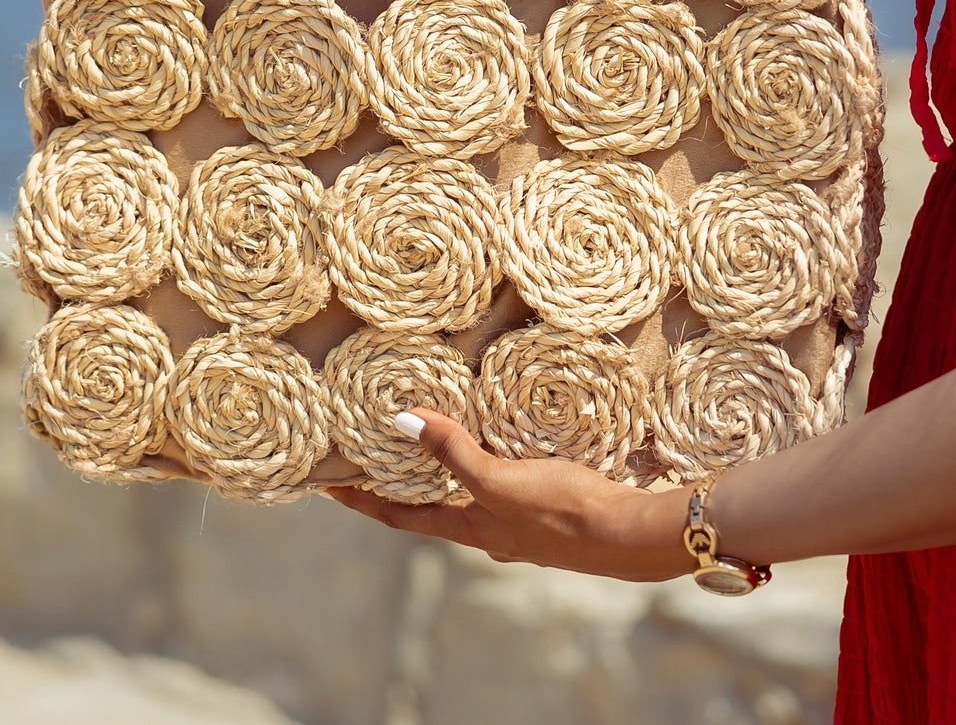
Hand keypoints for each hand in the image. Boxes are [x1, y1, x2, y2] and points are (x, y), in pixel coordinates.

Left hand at [325, 407, 692, 582]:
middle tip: (374, 450)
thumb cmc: (561, 511)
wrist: (627, 533)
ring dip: (444, 468)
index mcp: (468, 527)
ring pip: (466, 492)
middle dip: (401, 481)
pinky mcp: (544, 503)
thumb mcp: (499, 480)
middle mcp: (486, 528)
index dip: (362, 499)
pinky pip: (500, 479)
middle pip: (429, 505)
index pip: (399, 516)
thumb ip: (453, 452)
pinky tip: (496, 439)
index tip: (327, 485)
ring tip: (430, 434)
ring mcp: (516, 520)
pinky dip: (484, 460)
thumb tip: (401, 422)